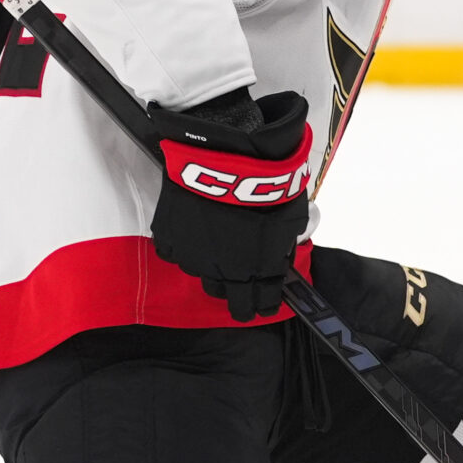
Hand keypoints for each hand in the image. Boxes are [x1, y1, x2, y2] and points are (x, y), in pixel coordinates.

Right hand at [147, 89, 312, 321]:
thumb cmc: (268, 182)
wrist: (230, 156)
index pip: (260, 304)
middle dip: (236, 294)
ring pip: (201, 275)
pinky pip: (175, 253)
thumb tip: (281, 256)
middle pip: (228, 298)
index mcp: (258, 270)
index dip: (263, 306)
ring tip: (217, 247)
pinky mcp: (170, 237)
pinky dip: (185, 246)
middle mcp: (225, 272)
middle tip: (240, 286)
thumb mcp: (292, 218)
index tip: (262, 306)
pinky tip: (193, 232)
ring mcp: (195, 256)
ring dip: (210, 267)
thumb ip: (284, 244)